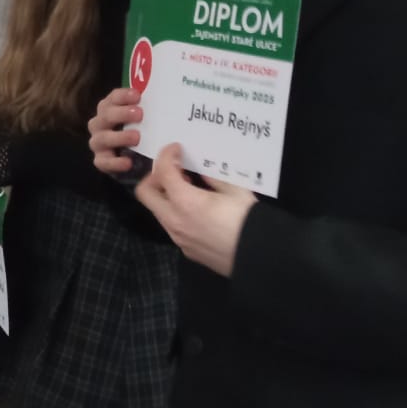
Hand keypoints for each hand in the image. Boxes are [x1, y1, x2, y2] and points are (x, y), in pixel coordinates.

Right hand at [89, 87, 143, 175]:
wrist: (135, 161)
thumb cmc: (140, 135)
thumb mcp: (144, 121)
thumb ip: (149, 113)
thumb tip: (168, 107)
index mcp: (110, 109)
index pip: (113, 98)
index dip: (123, 96)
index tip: (137, 96)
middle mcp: (100, 124)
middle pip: (106, 115)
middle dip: (122, 113)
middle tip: (139, 114)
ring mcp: (98, 143)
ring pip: (103, 138)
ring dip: (119, 136)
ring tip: (136, 137)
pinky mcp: (101, 160)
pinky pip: (104, 161)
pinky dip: (115, 162)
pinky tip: (128, 162)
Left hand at [135, 143, 256, 276]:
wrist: (262, 257)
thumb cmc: (248, 220)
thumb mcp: (234, 190)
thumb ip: (213, 178)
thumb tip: (201, 171)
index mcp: (185, 202)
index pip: (163, 172)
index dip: (166, 155)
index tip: (175, 149)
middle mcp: (174, 221)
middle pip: (145, 193)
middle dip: (154, 177)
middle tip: (173, 172)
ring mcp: (179, 238)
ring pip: (158, 212)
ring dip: (166, 197)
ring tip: (189, 190)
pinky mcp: (187, 251)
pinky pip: (173, 227)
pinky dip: (177, 213)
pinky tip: (198, 212)